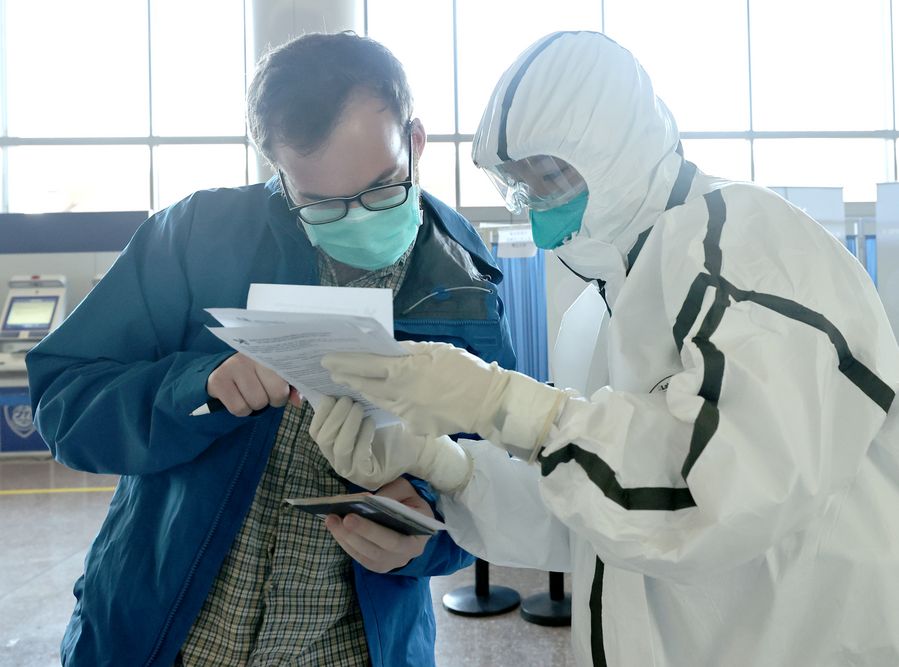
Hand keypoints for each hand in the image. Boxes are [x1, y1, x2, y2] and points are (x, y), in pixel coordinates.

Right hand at [206, 353, 290, 416]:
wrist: (219, 370)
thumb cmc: (253, 375)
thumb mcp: (272, 376)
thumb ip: (290, 387)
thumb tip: (298, 401)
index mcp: (269, 353)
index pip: (288, 376)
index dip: (286, 391)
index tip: (280, 392)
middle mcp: (251, 356)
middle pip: (277, 392)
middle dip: (272, 400)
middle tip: (263, 394)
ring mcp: (233, 366)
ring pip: (257, 402)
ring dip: (255, 406)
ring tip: (249, 394)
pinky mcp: (218, 380)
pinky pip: (239, 408)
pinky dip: (241, 410)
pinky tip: (237, 398)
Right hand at [309, 395, 471, 491]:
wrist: (418, 446)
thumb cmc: (391, 426)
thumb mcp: (366, 412)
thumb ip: (348, 402)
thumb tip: (336, 374)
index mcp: (333, 443)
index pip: (315, 429)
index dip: (321, 411)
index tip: (331, 393)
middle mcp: (337, 459)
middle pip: (321, 437)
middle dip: (334, 416)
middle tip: (348, 399)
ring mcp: (350, 470)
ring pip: (338, 447)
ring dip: (347, 424)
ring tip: (359, 408)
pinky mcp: (366, 476)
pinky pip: (357, 455)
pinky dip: (362, 436)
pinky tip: (371, 422)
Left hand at [322, 341, 565, 452]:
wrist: (487, 402)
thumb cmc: (464, 369)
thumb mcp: (435, 350)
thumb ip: (408, 352)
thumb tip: (388, 350)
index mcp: (405, 371)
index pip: (365, 365)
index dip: (344, 362)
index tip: (327, 360)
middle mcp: (401, 394)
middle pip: (366, 386)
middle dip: (348, 379)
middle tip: (333, 373)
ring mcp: (408, 414)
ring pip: (380, 402)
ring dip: (365, 393)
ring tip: (354, 385)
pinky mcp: (417, 427)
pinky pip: (400, 414)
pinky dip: (395, 405)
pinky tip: (393, 401)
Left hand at [324, 478, 431, 572]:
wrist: (415, 519)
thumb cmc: (410, 502)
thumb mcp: (407, 491)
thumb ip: (391, 494)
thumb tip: (365, 500)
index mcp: (419, 536)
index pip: (394, 539)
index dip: (371, 530)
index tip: (351, 515)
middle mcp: (406, 555)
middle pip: (377, 550)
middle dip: (355, 533)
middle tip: (336, 518)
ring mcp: (391, 563)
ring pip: (366, 555)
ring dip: (345, 538)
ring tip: (331, 520)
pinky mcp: (377, 565)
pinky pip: (359, 557)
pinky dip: (346, 543)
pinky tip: (335, 529)